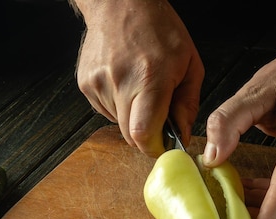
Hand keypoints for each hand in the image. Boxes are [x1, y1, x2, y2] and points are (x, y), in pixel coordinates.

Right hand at [74, 0, 203, 155]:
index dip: (155, 147)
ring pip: (118, 124)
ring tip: (141, 88)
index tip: (165, 144)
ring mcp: (98, 84)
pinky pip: (106, 111)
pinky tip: (126, 83)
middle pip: (130, 135)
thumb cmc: (159, 29)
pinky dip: (118, 106)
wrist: (121, 3)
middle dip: (147, 135)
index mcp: (149, 78)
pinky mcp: (85, 84)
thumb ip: (188, 104)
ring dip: (132, 117)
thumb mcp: (189, 64)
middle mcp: (120, 82)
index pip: (143, 133)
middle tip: (159, 116)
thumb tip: (181, 135)